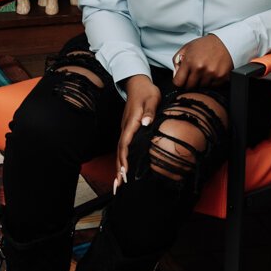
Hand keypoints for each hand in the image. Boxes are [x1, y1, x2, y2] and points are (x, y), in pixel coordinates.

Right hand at [115, 75, 160, 189]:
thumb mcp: (152, 99)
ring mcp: (125, 130)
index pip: (126, 144)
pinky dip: (122, 160)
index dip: (124, 159)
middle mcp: (125, 128)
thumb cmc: (147, 92)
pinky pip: (123, 148)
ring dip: (119, 168)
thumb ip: (150, 111)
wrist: (138, 84)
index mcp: (131, 123)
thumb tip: (147, 123)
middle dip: (119, 169)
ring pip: (120, 151)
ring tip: (118, 184)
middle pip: (120, 152)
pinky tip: (123, 170)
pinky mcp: (127, 130)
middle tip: (118, 186)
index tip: (124, 172)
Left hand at [171, 34, 232, 88]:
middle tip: (193, 76)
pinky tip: (212, 73)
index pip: (178, 82)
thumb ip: (177, 61)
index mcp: (189, 61)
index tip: (181, 80)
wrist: (225, 42)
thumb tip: (175, 74)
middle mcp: (200, 68)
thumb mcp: (187, 48)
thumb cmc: (206, 45)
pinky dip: (211, 82)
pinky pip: (212, 86)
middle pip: (189, 87)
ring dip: (201, 82)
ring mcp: (211, 73)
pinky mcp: (220, 77)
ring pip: (201, 87)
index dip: (179, 82)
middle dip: (189, 83)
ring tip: (204, 72)